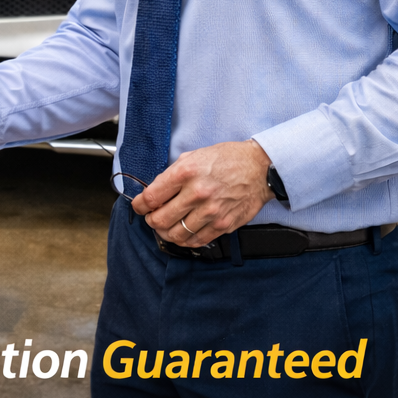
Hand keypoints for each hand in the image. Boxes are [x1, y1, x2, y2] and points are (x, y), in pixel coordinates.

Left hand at [132, 140, 274, 245]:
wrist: (259, 168)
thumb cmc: (226, 159)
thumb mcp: (192, 157)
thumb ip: (172, 175)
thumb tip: (155, 192)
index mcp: (185, 173)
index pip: (151, 197)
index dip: (139, 205)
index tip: (138, 206)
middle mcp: (197, 193)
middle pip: (161, 219)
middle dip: (150, 221)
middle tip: (151, 218)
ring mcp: (211, 212)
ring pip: (177, 234)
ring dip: (166, 233)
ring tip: (165, 227)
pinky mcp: (224, 225)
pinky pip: (198, 240)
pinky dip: (185, 240)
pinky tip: (182, 234)